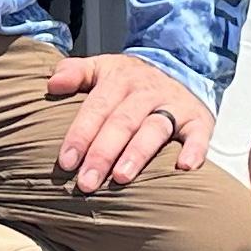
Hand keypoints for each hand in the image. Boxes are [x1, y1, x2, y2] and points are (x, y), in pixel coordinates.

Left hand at [48, 51, 212, 189]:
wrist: (180, 67)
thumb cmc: (130, 82)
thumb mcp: (103, 68)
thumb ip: (76, 72)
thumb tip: (52, 82)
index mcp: (120, 79)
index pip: (97, 107)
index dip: (81, 133)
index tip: (67, 161)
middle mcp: (147, 91)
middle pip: (123, 121)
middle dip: (103, 152)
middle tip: (86, 182)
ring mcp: (174, 105)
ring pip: (155, 128)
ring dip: (138, 152)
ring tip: (122, 177)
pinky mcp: (198, 119)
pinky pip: (199, 134)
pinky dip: (194, 149)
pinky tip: (183, 167)